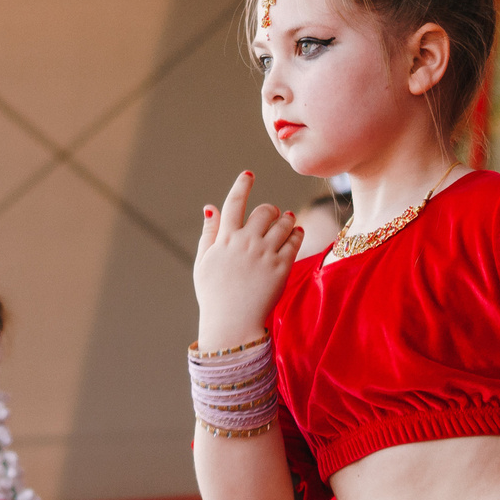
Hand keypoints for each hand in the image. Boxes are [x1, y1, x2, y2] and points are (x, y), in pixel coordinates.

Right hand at [195, 171, 303, 346]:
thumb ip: (209, 233)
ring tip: (287, 221)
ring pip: (283, 223)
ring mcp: (264, 255)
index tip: (248, 174)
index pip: (234, 203)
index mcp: (225, 240)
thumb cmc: (214, 295)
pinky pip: (294, 242)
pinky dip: (297, 234)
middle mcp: (246, 243)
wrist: (231, 324)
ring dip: (287, 219)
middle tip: (272, 214)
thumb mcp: (203, 262)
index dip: (242, 185)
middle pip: (264, 211)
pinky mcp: (281, 268)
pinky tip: (296, 233)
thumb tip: (210, 207)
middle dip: (269, 209)